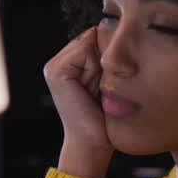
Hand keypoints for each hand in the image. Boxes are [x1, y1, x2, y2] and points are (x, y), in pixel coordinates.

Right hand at [43, 28, 113, 177]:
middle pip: (95, 35)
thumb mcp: (109, 82)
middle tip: (103, 88)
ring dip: (103, 63)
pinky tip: (92, 87)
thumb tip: (122, 33)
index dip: (111, 53)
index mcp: (71, 63)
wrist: (93, 144)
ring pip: (91, 40)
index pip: (97, 36)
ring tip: (98, 88)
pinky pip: (86, 49)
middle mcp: (60, 61)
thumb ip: (108, 58)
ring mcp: (55, 65)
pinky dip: (95, 67)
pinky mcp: (56, 70)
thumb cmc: (107, 118)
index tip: (110, 82)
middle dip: (107, 57)